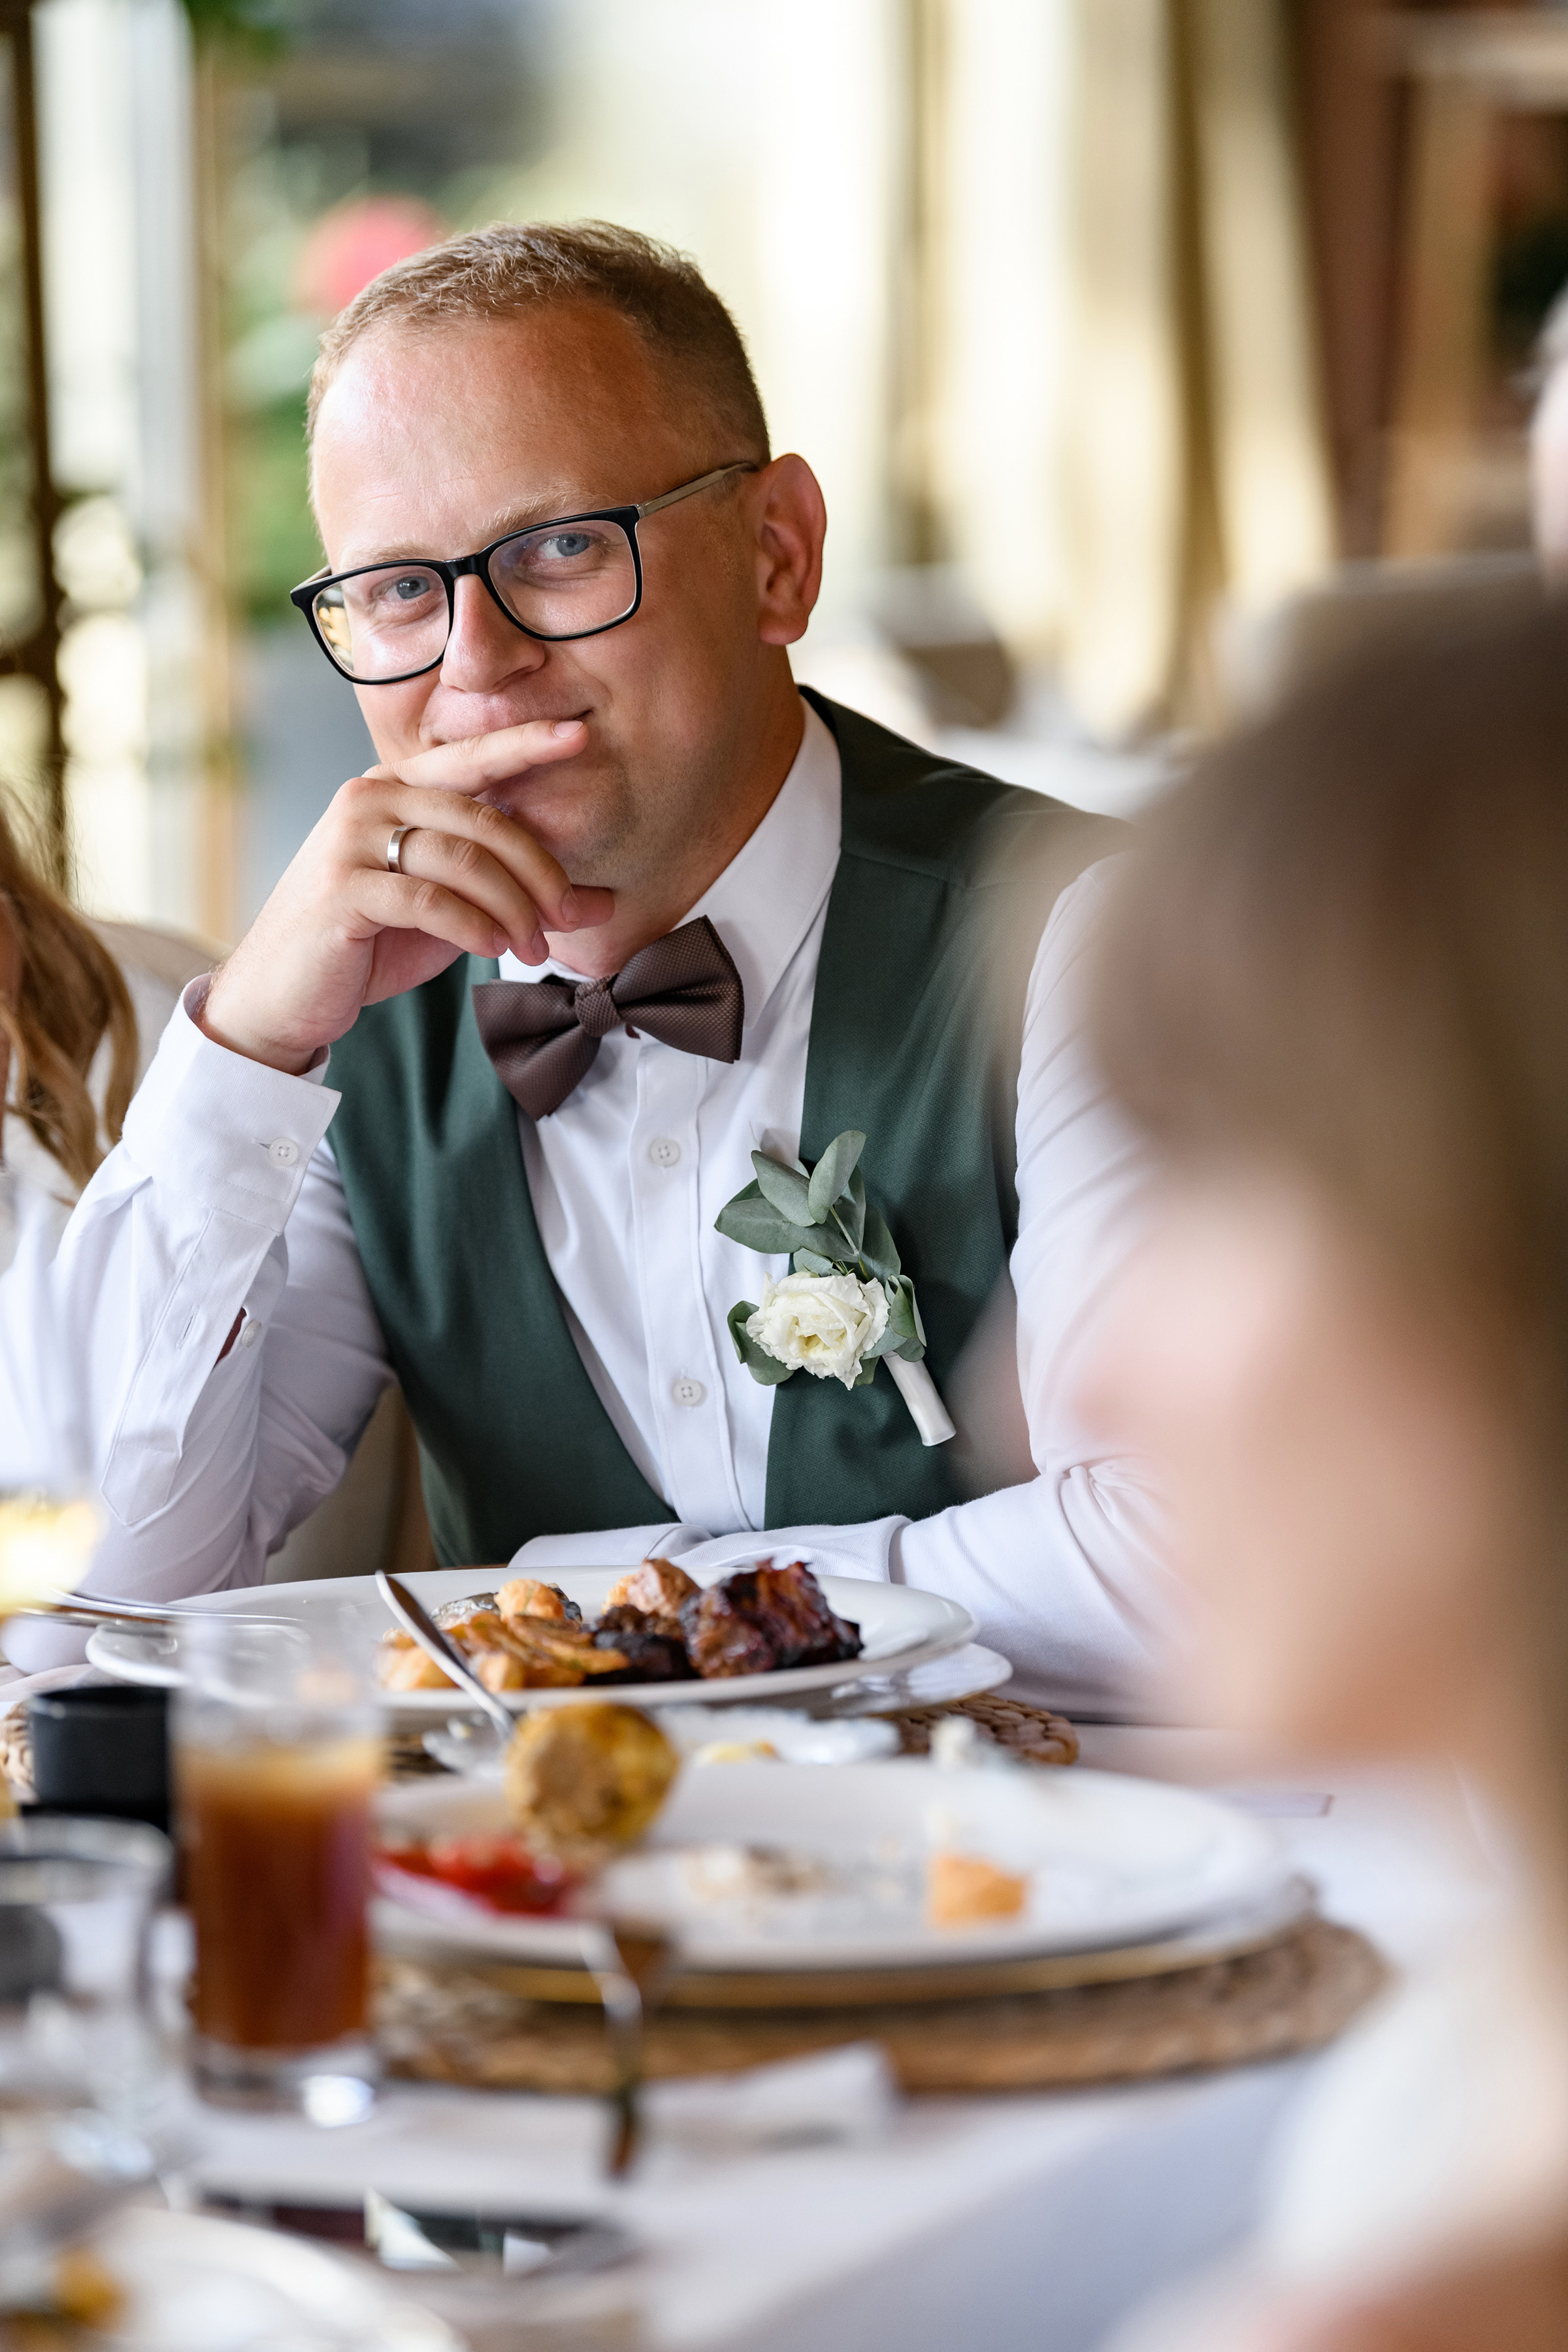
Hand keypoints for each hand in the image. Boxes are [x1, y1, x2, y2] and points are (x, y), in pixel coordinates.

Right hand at [201, 720, 612, 1072]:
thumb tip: (601, 901)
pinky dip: (473, 925)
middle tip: (566, 917)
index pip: (471, 759)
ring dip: (512, 908)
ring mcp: (349, 839)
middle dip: (538, 871)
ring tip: (531, 948)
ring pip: (462, 859)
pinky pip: (429, 898)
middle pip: (482, 817)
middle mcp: (370, 798)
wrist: (284, 993)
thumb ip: (512, 895)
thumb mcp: (452, 912)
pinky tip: (494, 947)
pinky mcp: (341, 887)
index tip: (579, 735)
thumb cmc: (369, 944)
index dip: (525, 744)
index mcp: (395, 789)